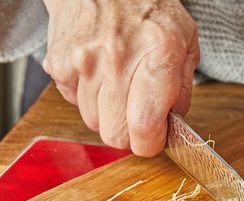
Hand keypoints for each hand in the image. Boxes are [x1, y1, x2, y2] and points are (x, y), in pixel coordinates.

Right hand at [42, 0, 198, 155]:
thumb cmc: (148, 7)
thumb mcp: (185, 41)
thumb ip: (182, 88)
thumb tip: (173, 126)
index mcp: (157, 52)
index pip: (145, 127)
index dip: (151, 143)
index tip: (155, 138)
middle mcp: (117, 57)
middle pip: (115, 134)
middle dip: (129, 132)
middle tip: (137, 112)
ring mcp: (83, 60)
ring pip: (93, 121)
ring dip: (107, 111)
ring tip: (118, 82)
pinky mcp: (59, 62)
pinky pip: (72, 101)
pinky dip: (85, 95)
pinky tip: (98, 72)